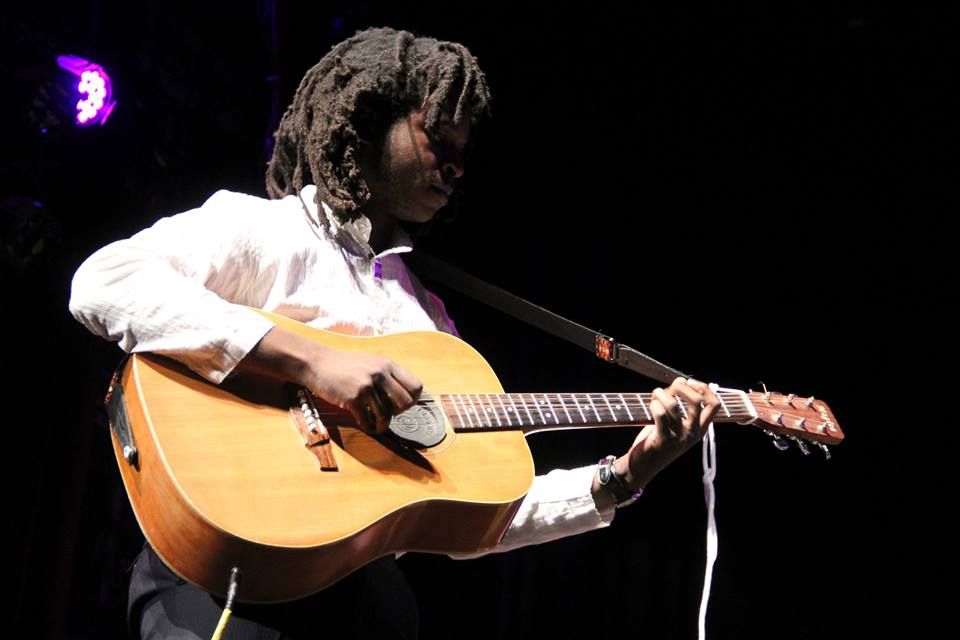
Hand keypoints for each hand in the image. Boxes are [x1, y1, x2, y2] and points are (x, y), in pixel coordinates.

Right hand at [306, 348, 422, 434]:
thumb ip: (387, 376)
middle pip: (406, 403)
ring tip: (377, 426)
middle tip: (388, 414)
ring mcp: (367, 386)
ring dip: (382, 424)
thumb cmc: (343, 365)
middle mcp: (380, 373)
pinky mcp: (353, 398)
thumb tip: (403, 397)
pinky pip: (368, 420)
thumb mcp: (370, 362)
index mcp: (388, 364)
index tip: (401, 405)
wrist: (316, 364)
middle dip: (399, 413)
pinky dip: (369, 427)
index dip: (412, 400)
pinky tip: (366, 426)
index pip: (416, 386)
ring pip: (387, 415)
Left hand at [616, 377, 719, 489]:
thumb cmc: (658, 442)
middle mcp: (693, 434)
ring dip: (662, 393)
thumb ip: (679, 403)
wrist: (643, 467)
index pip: (715, 405)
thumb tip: (682, 380)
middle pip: (697, 401)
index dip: (704, 388)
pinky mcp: (663, 440)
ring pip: (673, 404)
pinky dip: (654, 404)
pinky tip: (651, 405)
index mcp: (700, 430)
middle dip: (682, 387)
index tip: (689, 382)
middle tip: (671, 387)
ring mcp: (679, 438)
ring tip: (655, 394)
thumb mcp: (674, 424)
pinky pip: (660, 414)